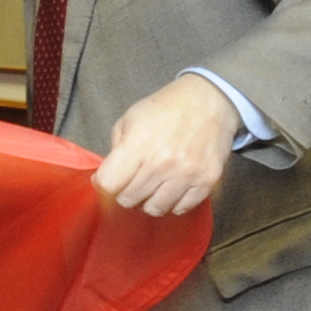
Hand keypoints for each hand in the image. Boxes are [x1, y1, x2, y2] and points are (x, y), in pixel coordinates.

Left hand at [92, 73, 238, 216]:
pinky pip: (181, 209)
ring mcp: (186, 174)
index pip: (108, 183)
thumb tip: (105, 179)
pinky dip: (173, 203)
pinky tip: (172, 188)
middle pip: (129, 199)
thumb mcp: (129, 119)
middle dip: (124, 193)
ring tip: (152, 186)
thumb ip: (115, 150)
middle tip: (131, 182)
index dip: (103, 184)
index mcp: (138, 143)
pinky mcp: (207, 181)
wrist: (207, 101)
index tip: (107, 180)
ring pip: (154, 209)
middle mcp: (162, 162)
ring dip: (148, 201)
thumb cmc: (164, 110)